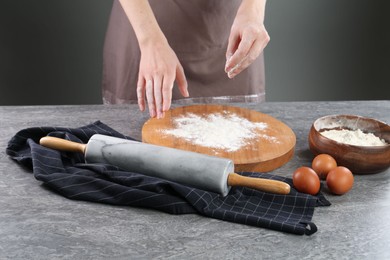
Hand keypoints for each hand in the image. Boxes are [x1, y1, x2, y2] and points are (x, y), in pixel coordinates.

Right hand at [118, 0, 188, 117]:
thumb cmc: (167, 55)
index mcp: (168, 72)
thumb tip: (186, 94)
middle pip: (157, 93)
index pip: (166, 89)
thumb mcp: (177, 66)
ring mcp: (148, 74)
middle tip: (160, 117)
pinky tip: (142, 107)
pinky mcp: (142, 74)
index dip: (166, 100)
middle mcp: (157, 74)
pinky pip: (140, 88)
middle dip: (158, 106)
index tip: (166, 109)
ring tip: (153, 115)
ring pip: (149, 92)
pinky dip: (140, 99)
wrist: (152, 43)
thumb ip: (182, 81)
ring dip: (151, 105)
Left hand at [225, 0, 269, 78]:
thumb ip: (231, 49)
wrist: (253, 14)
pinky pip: (254, 55)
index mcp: (252, 32)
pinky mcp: (265, 43)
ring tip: (232, 72)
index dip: (234, 61)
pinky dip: (246, 60)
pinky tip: (238, 65)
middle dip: (239, 67)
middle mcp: (261, 37)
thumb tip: (229, 64)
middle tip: (230, 74)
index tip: (227, 68)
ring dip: (242, 66)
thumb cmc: (241, 22)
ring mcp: (265, 40)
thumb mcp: (233, 34)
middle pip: (249, 58)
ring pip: (252, 58)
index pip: (242, 52)